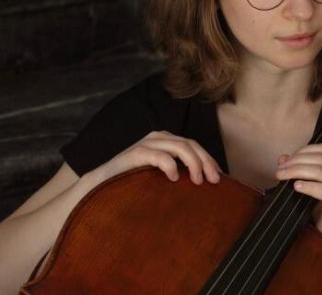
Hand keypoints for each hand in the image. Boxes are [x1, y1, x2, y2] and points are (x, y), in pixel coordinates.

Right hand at [91, 131, 221, 185]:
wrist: (99, 185)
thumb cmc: (133, 183)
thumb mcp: (160, 176)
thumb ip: (178, 174)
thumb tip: (204, 185)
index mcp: (167, 142)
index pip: (195, 146)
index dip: (209, 159)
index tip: (220, 177)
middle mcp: (159, 138)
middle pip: (191, 145)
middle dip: (206, 162)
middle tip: (214, 180)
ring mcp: (147, 143)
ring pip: (180, 147)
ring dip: (193, 163)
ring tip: (198, 181)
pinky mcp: (135, 153)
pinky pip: (159, 155)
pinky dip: (170, 165)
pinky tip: (175, 178)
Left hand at [274, 144, 321, 250]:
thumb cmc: (321, 207)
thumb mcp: (311, 184)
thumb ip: (299, 169)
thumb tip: (283, 158)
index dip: (303, 151)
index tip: (285, 160)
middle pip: (321, 159)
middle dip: (297, 162)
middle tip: (280, 169)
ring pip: (321, 172)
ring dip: (298, 171)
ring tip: (282, 176)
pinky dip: (308, 186)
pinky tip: (296, 186)